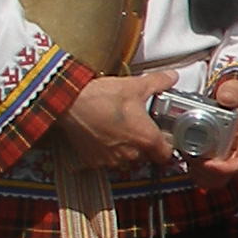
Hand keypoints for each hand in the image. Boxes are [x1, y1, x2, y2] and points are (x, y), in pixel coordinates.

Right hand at [58, 71, 177, 172]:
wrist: (68, 103)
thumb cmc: (100, 97)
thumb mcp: (135, 86)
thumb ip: (158, 82)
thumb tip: (170, 77)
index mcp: (146, 139)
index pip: (166, 155)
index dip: (166, 145)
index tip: (163, 138)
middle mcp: (130, 154)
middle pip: (146, 156)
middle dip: (144, 143)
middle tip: (138, 127)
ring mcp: (111, 159)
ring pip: (127, 159)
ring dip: (126, 148)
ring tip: (120, 129)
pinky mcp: (93, 160)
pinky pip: (107, 160)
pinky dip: (107, 150)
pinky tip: (104, 134)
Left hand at [184, 89, 237, 185]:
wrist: (229, 101)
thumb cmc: (237, 98)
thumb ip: (234, 91)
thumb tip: (225, 98)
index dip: (225, 168)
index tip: (208, 163)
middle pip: (225, 176)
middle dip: (206, 171)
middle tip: (191, 159)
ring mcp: (226, 158)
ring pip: (212, 178)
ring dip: (198, 171)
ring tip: (186, 156)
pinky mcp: (214, 160)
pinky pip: (203, 173)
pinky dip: (192, 168)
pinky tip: (184, 155)